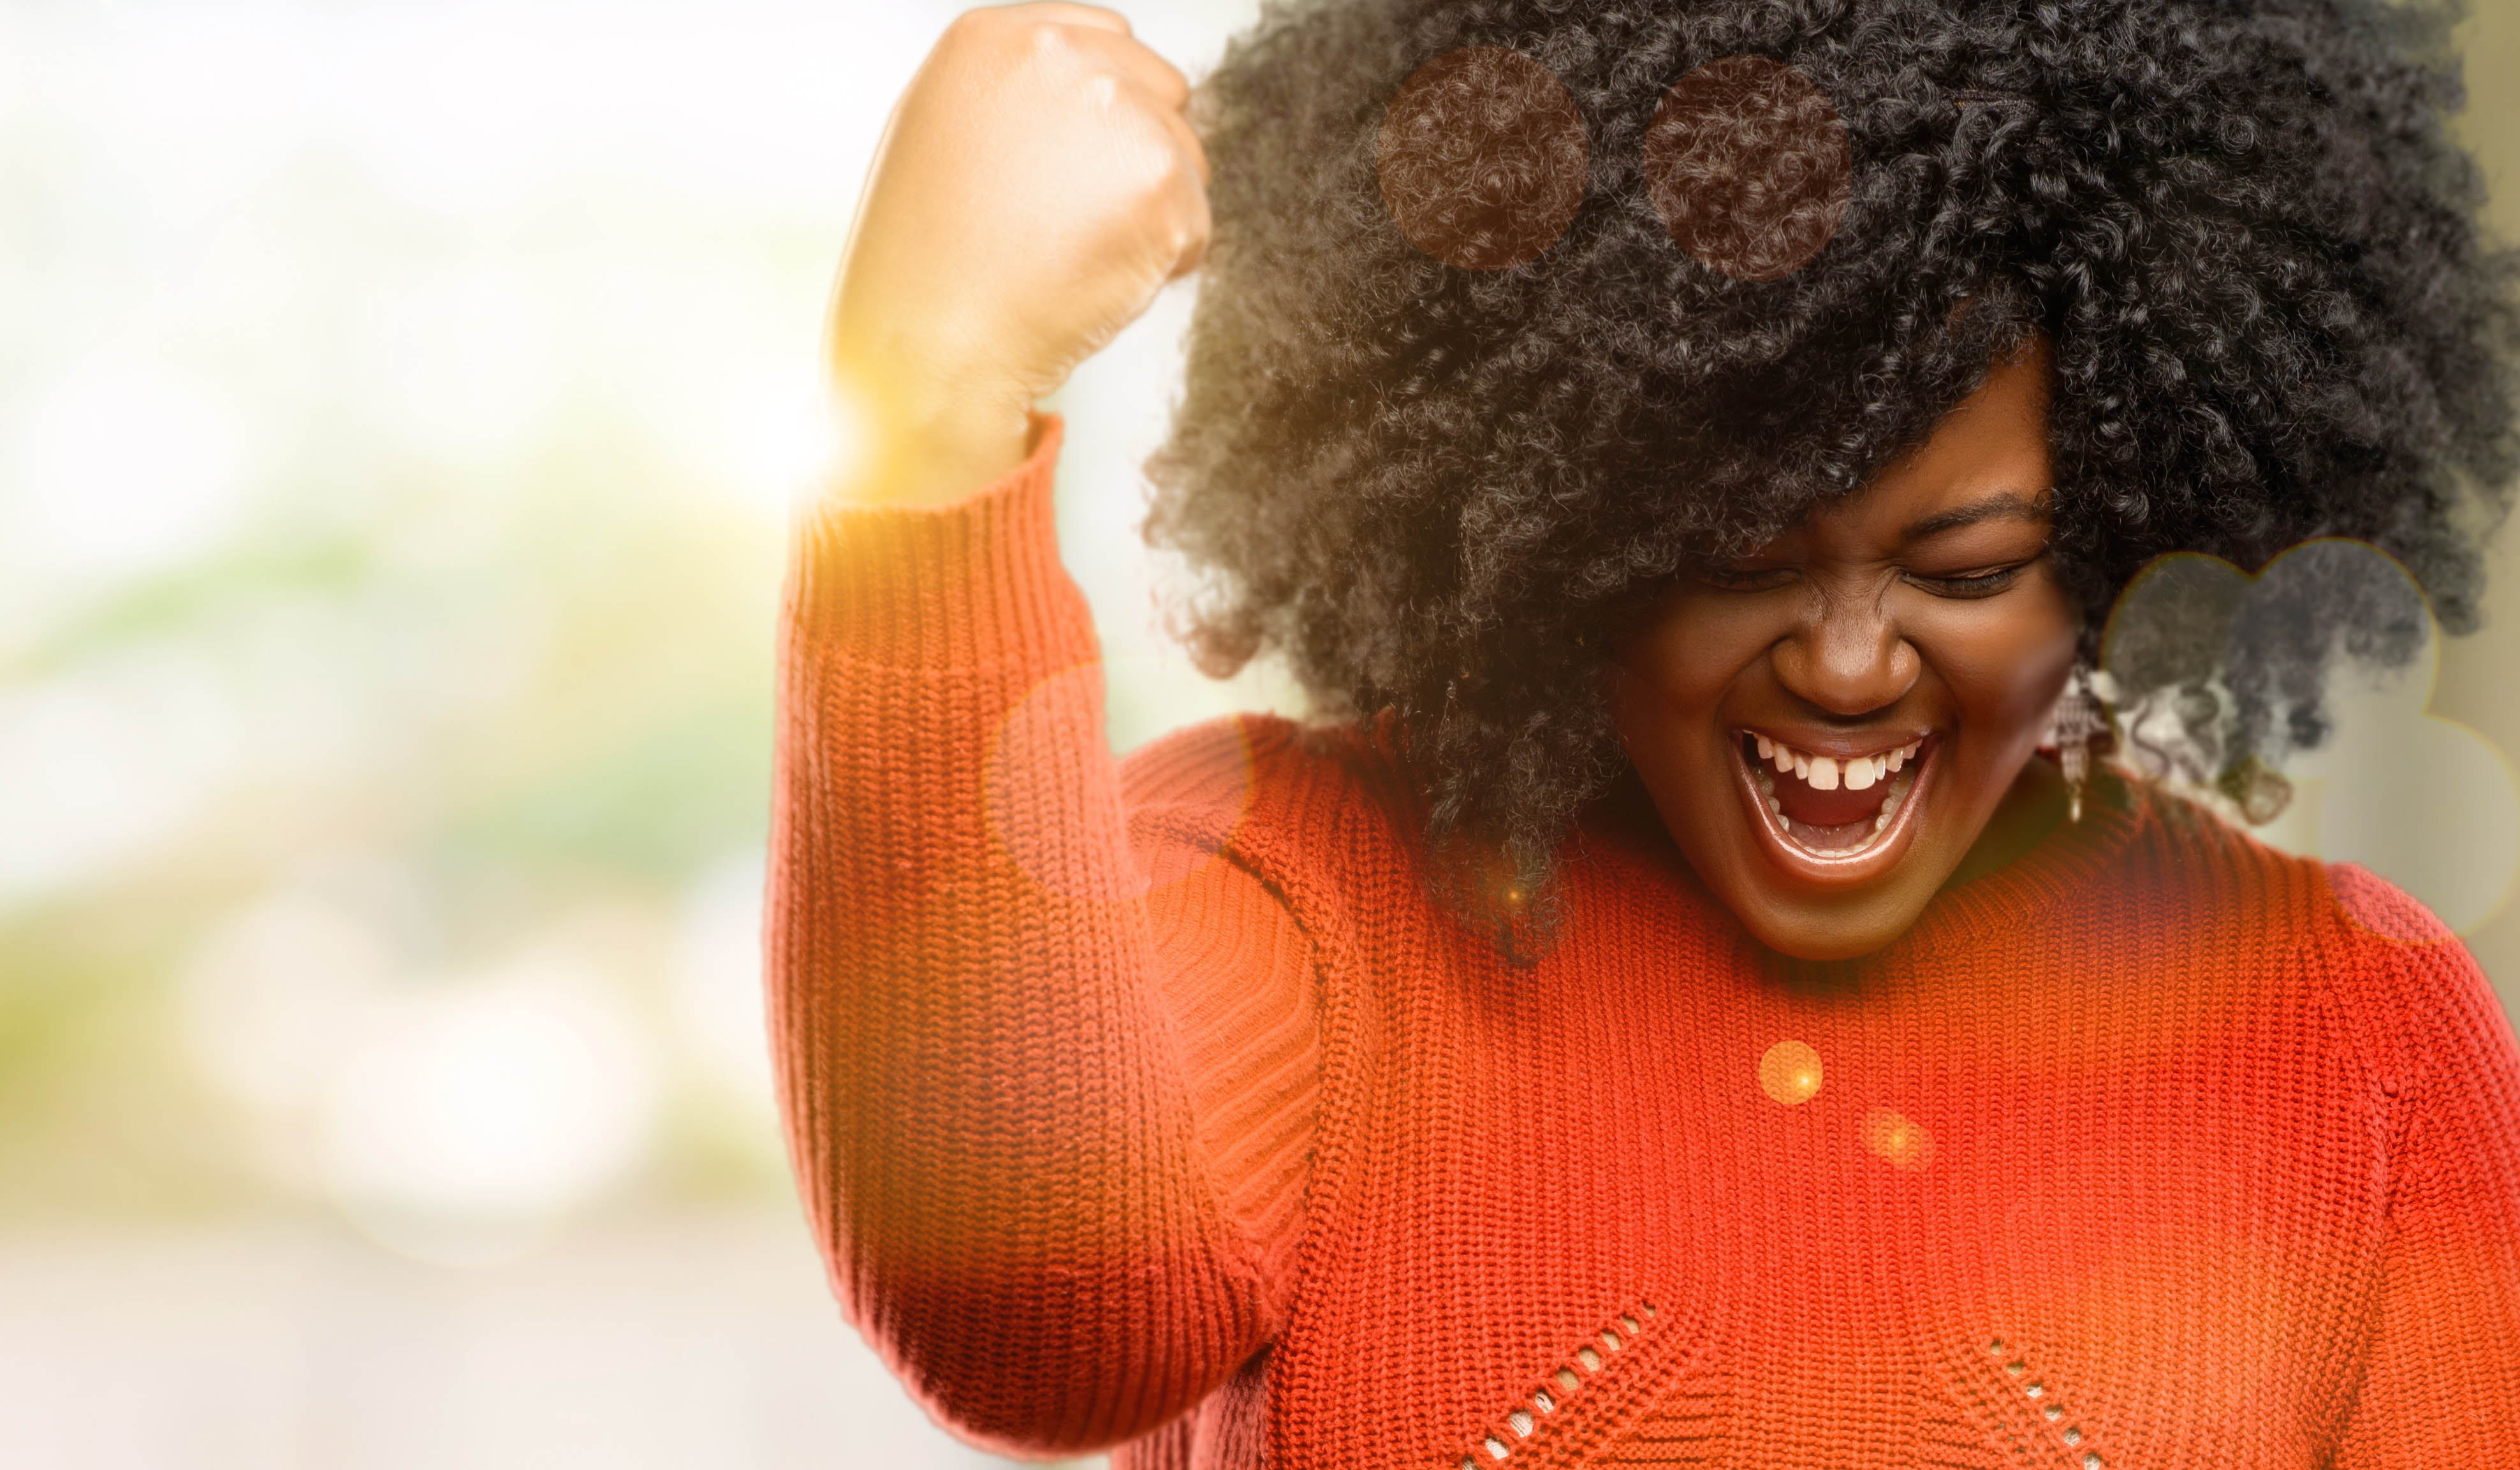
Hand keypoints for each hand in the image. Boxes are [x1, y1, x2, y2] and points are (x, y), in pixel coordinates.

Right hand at [829, 3, 1210, 504]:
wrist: (930, 342)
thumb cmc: (927, 262)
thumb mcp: (947, 134)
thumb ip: (1022, 94)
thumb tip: (1099, 92)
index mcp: (998, 37)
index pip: (1112, 43)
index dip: (1107, 116)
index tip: (1077, 168)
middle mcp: (1059, 56)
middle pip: (1164, 93)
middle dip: (1138, 156)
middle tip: (1071, 223)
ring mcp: (1115, 114)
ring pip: (1188, 160)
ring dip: (1152, 211)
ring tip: (1070, 253)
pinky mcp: (1160, 181)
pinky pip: (1195, 225)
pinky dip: (1163, 264)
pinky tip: (1092, 279)